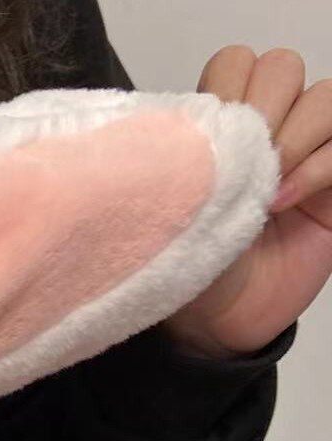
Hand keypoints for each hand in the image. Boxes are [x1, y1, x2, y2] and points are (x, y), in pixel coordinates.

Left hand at [165, 47, 331, 358]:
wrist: (212, 323)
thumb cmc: (185, 266)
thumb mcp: (177, 205)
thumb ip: (197, 152)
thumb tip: (216, 116)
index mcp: (220, 124)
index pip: (236, 63)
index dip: (230, 87)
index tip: (211, 139)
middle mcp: (266, 128)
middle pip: (283, 68)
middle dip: (265, 107)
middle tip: (244, 161)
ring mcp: (306, 152)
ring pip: (324, 97)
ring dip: (295, 135)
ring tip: (265, 187)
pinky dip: (319, 165)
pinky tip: (283, 200)